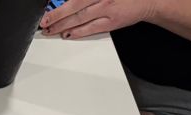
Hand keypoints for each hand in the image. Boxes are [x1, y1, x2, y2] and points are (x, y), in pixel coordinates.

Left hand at [40, 0, 161, 38]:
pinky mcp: (111, 22)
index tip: (47, 10)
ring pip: (79, 19)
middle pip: (74, 6)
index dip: (60, 6)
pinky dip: (77, 32)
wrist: (147, 0)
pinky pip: (90, 28)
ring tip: (50, 30)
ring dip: (62, 25)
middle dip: (56, 16)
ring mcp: (107, 10)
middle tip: (43, 22)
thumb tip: (70, 1)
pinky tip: (67, 34)